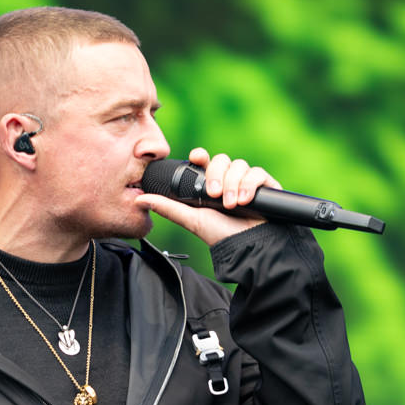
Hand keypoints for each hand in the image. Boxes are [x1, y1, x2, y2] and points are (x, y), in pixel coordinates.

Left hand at [135, 147, 281, 246]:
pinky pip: (257, 173)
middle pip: (222, 160)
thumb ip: (167, 208)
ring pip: (239, 165)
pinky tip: (245, 200)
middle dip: (216, 176)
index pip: (205, 161)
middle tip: (213, 195)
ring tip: (231, 204)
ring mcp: (247, 182)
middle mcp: (228, 180)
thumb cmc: (220, 235)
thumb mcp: (191, 220)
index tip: (196, 157)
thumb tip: (139, 199)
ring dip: (233, 184)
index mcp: (210, 184)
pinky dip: (250, 185)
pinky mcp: (265, 186)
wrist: (248, 249)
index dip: (200, 156)